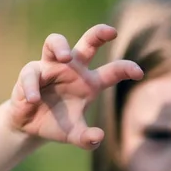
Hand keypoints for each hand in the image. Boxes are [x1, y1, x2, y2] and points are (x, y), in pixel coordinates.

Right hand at [8, 24, 143, 149]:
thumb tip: (97, 137)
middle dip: (98, 34)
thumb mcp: (75, 135)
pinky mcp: (31, 73)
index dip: (126, 68)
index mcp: (90, 82)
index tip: (139, 72)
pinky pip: (31, 75)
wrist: (31, 127)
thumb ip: (87, 138)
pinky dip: (32, 87)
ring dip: (60, 47)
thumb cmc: (58, 124)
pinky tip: (34, 100)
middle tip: (110, 32)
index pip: (113, 71)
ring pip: (54, 44)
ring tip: (65, 57)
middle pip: (87, 43)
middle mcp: (73, 69)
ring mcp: (50, 68)